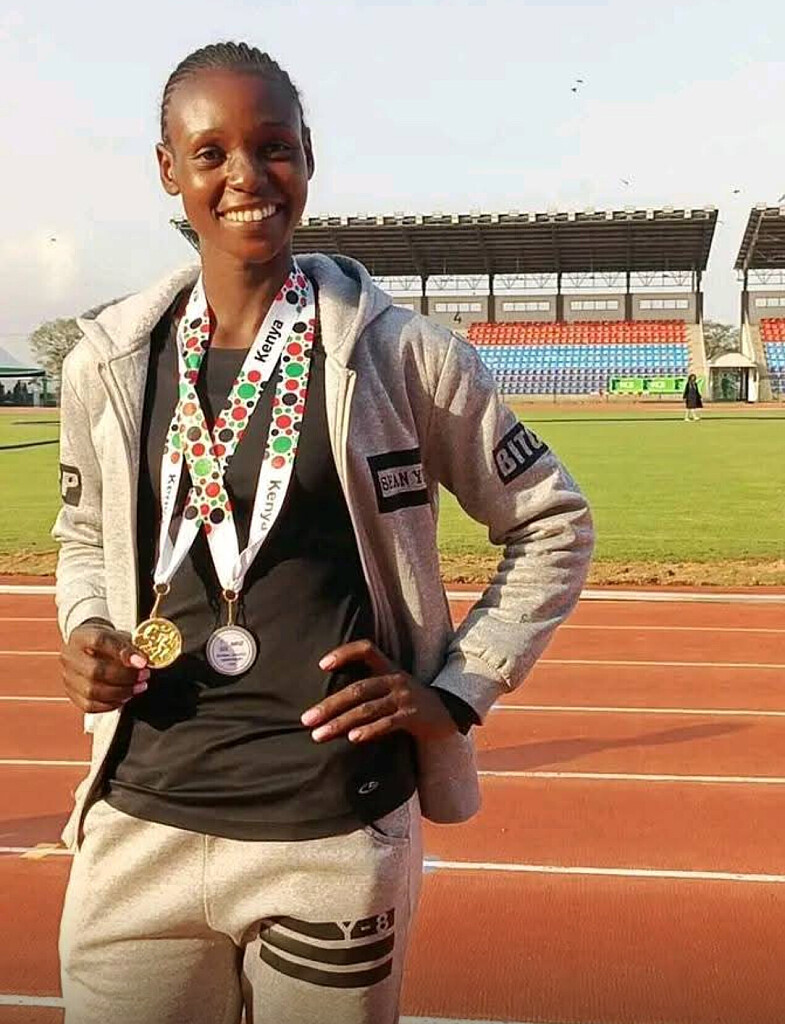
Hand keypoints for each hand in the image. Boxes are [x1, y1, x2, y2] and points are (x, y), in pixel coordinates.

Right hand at [60, 621, 149, 712]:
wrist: (89, 647)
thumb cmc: (108, 642)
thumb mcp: (119, 636)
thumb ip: (130, 646)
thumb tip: (143, 662)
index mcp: (81, 636)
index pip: (99, 641)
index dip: (122, 652)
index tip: (142, 662)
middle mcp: (69, 656)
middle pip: (94, 671)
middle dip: (125, 677)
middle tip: (144, 676)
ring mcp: (67, 676)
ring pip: (92, 691)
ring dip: (121, 692)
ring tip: (138, 687)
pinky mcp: (70, 693)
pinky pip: (89, 705)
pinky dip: (110, 704)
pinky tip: (125, 697)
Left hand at [301, 639, 457, 744]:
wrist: (447, 714)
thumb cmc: (409, 701)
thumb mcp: (393, 685)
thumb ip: (369, 686)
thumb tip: (331, 699)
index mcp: (389, 667)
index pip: (366, 649)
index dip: (344, 653)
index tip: (321, 665)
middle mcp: (395, 679)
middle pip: (357, 689)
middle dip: (329, 705)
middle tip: (307, 719)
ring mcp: (404, 698)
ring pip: (367, 709)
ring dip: (340, 723)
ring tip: (319, 735)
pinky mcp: (412, 717)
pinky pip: (386, 724)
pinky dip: (368, 731)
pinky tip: (352, 738)